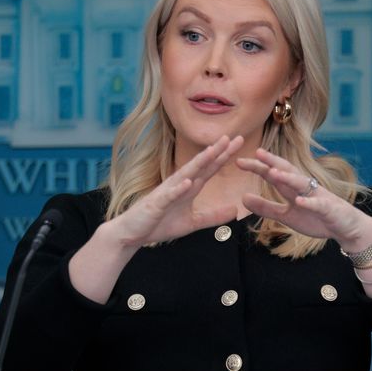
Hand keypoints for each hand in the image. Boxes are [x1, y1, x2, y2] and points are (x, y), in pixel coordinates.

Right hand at [105, 135, 244, 247]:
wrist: (132, 234)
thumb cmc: (159, 224)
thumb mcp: (192, 222)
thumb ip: (213, 216)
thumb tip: (234, 210)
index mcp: (188, 187)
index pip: (209, 168)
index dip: (224, 155)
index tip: (239, 141)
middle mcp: (179, 185)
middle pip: (201, 165)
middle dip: (216, 151)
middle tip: (232, 136)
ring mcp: (167, 192)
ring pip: (186, 174)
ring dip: (199, 162)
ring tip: (213, 151)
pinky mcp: (157, 204)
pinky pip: (169, 195)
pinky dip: (178, 189)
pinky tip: (188, 182)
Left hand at [236, 148, 369, 245]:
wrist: (345, 228)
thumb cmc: (316, 218)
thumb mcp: (286, 215)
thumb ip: (265, 207)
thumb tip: (242, 198)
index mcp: (293, 189)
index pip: (273, 174)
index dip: (258, 167)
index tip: (238, 161)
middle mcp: (305, 187)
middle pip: (287, 170)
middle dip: (272, 161)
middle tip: (256, 153)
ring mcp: (318, 196)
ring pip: (301, 184)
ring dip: (288, 178)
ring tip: (273, 173)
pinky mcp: (328, 208)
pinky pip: (318, 204)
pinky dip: (309, 202)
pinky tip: (299, 201)